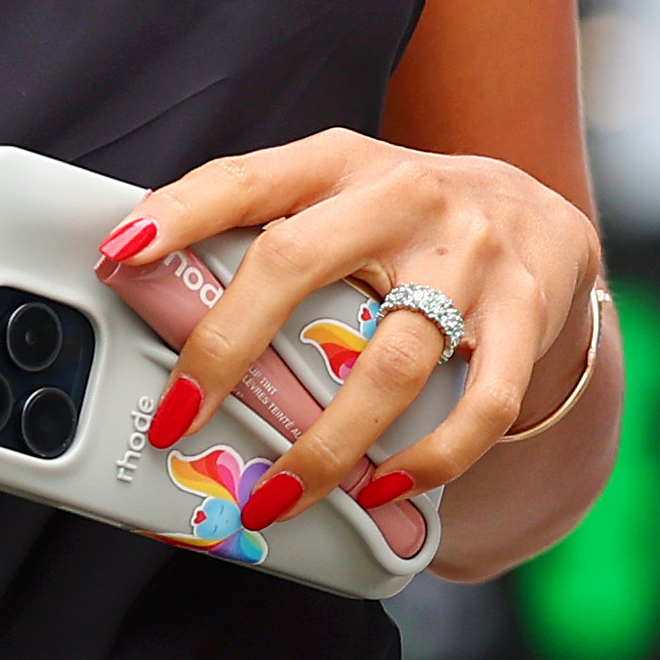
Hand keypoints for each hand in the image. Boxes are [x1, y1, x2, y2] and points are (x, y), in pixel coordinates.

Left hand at [111, 130, 599, 538]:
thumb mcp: (338, 195)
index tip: (120, 256)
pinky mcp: (525, 313)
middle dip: (226, 349)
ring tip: (276, 496)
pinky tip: (388, 489)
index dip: (180, 213)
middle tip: (178, 420)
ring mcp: (471, 256)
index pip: (248, 178)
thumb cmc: (410, 219)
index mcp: (342, 163)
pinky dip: (431, 460)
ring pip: (390, 362)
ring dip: (326, 445)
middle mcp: (404, 198)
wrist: (539, 217)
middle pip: (298, 264)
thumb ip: (263, 230)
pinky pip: (482, 404)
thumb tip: (145, 289)